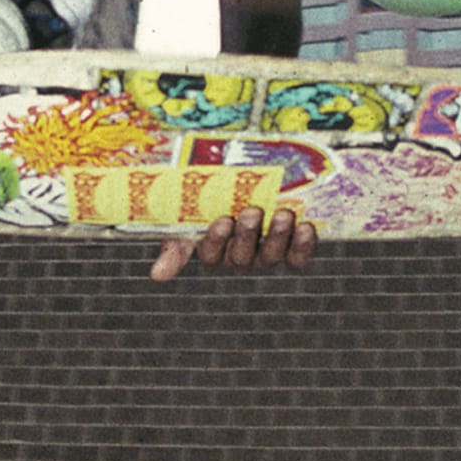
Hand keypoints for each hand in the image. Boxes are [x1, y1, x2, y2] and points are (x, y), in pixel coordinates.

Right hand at [149, 207, 318, 282]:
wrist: (256, 183)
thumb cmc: (217, 200)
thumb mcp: (192, 217)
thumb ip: (176, 246)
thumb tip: (156, 277)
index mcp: (215, 252)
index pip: (212, 255)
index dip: (217, 241)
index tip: (222, 220)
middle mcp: (241, 259)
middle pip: (242, 256)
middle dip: (248, 235)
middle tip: (253, 211)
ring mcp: (268, 255)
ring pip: (271, 256)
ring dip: (277, 237)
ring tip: (282, 214)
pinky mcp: (293, 250)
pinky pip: (298, 257)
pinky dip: (303, 245)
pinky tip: (305, 226)